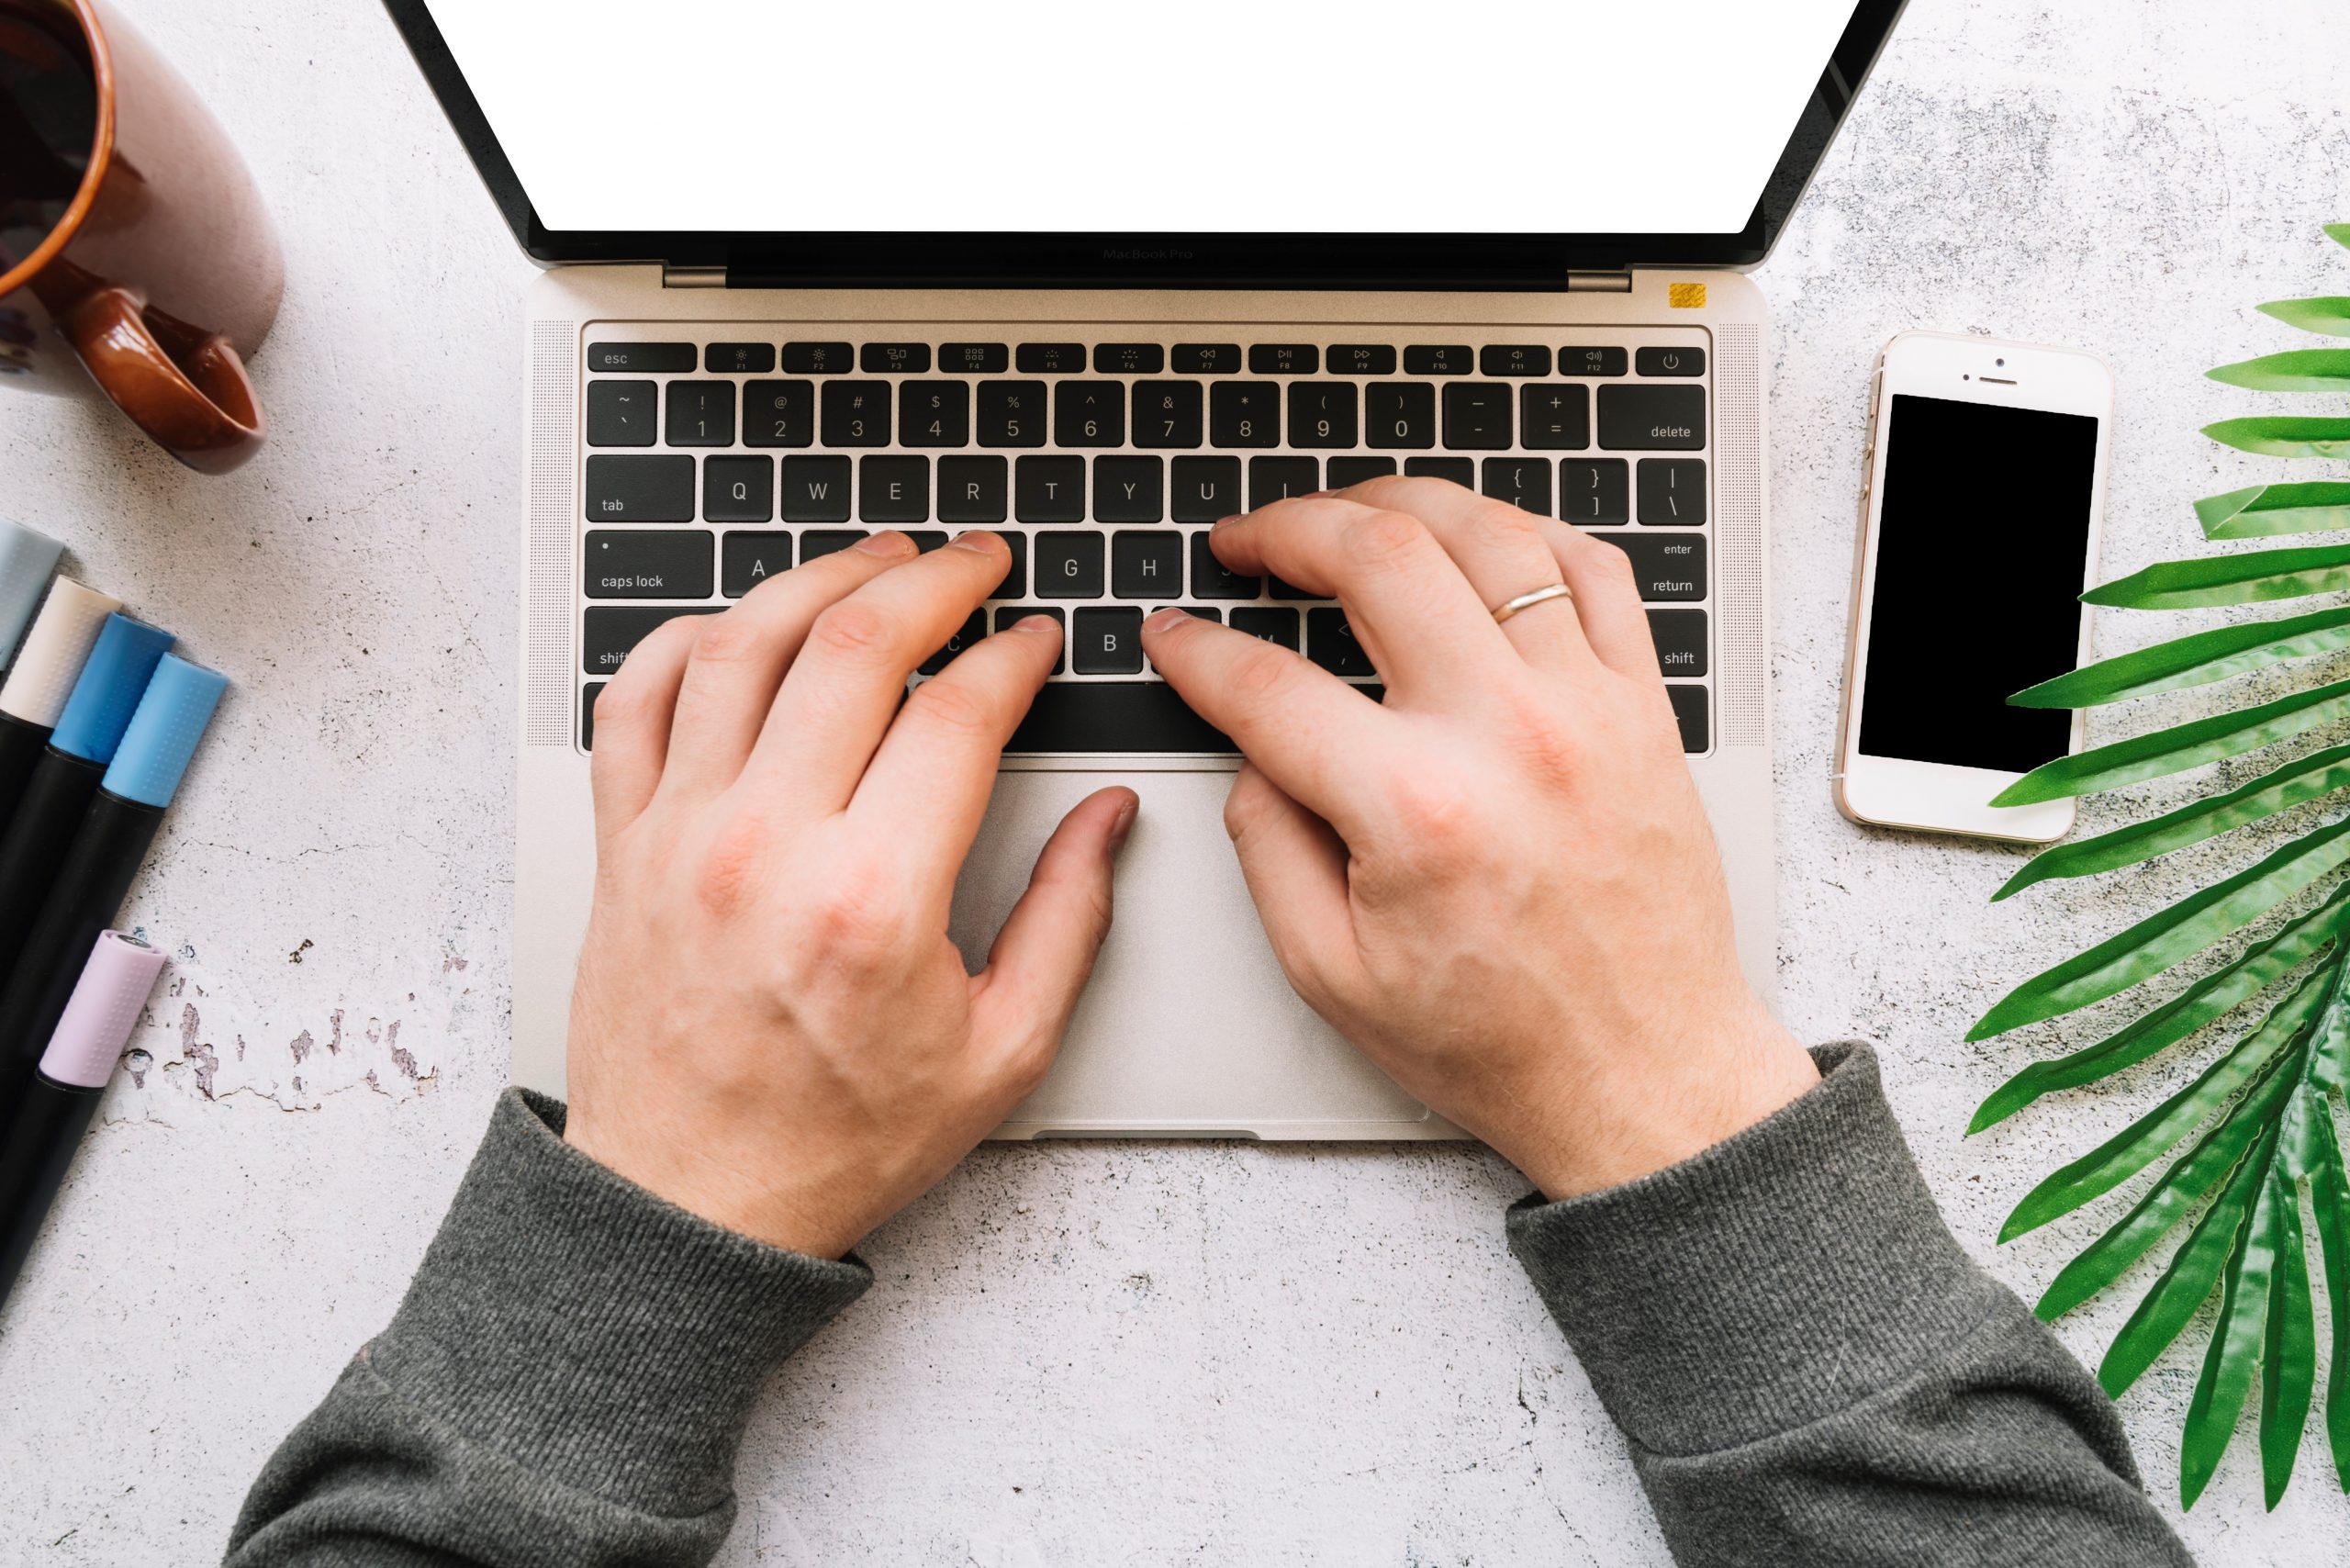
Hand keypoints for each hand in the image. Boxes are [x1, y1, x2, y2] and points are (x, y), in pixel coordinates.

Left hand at [565, 531, 1135, 1257]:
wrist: (690, 1205)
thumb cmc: (837, 1139)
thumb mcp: (1000, 1053)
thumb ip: (1068, 920)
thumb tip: (1108, 820)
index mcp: (874, 900)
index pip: (956, 714)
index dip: (1012, 656)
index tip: (1035, 642)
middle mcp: (768, 848)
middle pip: (852, 647)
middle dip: (931, 580)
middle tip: (974, 563)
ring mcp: (680, 836)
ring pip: (740, 647)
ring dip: (816, 579)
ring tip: (875, 558)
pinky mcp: (623, 845)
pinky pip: (633, 701)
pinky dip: (682, 640)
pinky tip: (737, 624)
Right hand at [1143, 479, 1816, 1198]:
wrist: (1643, 1073)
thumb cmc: (1501, 1038)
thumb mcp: (1329, 973)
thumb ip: (1267, 843)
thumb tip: (1251, 747)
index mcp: (1415, 810)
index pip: (1267, 685)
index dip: (1196, 649)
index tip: (1172, 635)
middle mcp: (1507, 736)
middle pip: (1380, 556)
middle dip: (1288, 528)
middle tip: (1248, 541)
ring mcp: (1586, 709)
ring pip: (1489, 534)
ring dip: (1400, 502)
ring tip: (1349, 515)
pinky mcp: (1642, 709)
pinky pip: (1593, 571)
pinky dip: (1526, 533)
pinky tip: (1477, 540)